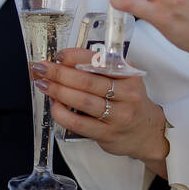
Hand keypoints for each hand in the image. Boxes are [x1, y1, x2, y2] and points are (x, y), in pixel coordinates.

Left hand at [34, 49, 168, 165]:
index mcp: (129, 73)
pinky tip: (54, 106)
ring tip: (43, 84)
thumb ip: (99, 69)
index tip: (57, 56)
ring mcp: (119, 115)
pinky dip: (63, 114)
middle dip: (59, 73)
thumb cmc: (128, 100)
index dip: (74, 57)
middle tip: (41, 68)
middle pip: (87, 81)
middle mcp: (127, 93)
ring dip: (58, 91)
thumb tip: (63, 62)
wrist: (147, 132)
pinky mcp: (108, 134)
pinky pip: (80, 124)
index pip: (98, 60)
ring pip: (83, 101)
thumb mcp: (123, 78)